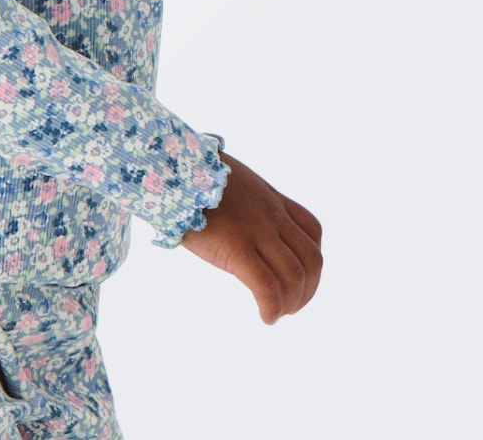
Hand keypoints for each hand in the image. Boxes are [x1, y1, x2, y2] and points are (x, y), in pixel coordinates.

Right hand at [180, 151, 322, 323]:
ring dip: (292, 302)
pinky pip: (267, 286)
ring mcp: (256, 231)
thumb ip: (242, 199)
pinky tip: (266, 317)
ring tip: (276, 313)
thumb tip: (230, 212)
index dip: (310, 259)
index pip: (312, 230)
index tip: (298, 275)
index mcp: (270, 198)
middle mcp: (271, 215)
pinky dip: (272, 307)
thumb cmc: (190, 174)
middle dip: (308, 289)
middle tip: (290, 304)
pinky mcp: (236, 247)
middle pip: (311, 259)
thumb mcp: (229, 181)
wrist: (171, 166)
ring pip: (294, 276)